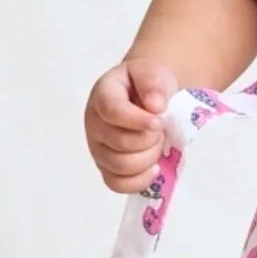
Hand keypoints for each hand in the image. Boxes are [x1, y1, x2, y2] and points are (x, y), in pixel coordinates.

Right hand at [84, 58, 179, 192]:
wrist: (147, 97)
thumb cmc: (147, 86)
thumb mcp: (153, 73)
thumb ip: (153, 84)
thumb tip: (155, 106)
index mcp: (102, 95)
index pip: (112, 112)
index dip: (138, 120)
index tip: (159, 122)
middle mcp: (94, 123)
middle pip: (120, 143)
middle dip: (150, 139)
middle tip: (162, 129)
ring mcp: (98, 148)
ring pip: (120, 166)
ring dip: (148, 158)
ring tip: (158, 144)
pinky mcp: (106, 167)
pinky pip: (117, 184)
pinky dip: (140, 180)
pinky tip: (155, 168)